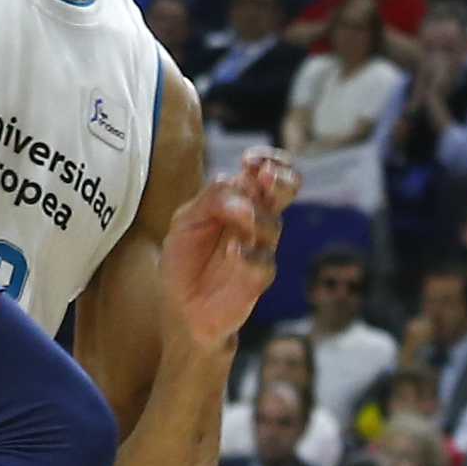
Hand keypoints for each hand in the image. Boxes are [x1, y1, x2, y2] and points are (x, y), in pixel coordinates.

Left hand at [160, 150, 298, 347]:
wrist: (180, 305)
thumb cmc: (185, 258)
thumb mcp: (185, 221)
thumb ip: (210, 199)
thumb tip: (238, 182)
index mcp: (240, 199)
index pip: (269, 170)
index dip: (268, 160)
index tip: (249, 160)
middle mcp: (255, 220)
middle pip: (286, 190)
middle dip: (280, 179)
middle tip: (265, 175)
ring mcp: (260, 248)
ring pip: (274, 225)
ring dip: (256, 217)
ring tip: (237, 218)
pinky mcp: (257, 278)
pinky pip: (264, 263)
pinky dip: (249, 255)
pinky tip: (232, 252)